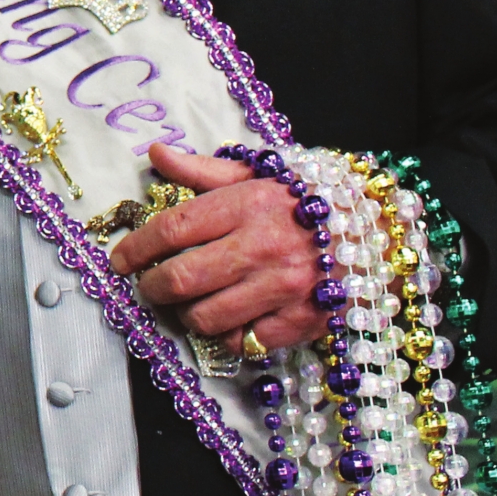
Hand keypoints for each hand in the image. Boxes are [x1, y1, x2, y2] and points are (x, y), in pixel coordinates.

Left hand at [106, 143, 327, 353]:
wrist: (378, 232)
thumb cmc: (306, 201)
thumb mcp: (256, 174)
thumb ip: (202, 170)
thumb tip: (157, 154)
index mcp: (247, 204)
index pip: (171, 229)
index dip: (135, 247)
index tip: (118, 259)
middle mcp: (262, 247)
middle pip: (180, 278)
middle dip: (151, 287)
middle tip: (147, 285)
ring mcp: (283, 288)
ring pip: (205, 317)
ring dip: (183, 314)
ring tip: (186, 303)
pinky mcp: (301, 322)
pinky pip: (241, 341)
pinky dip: (224, 335)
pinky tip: (226, 318)